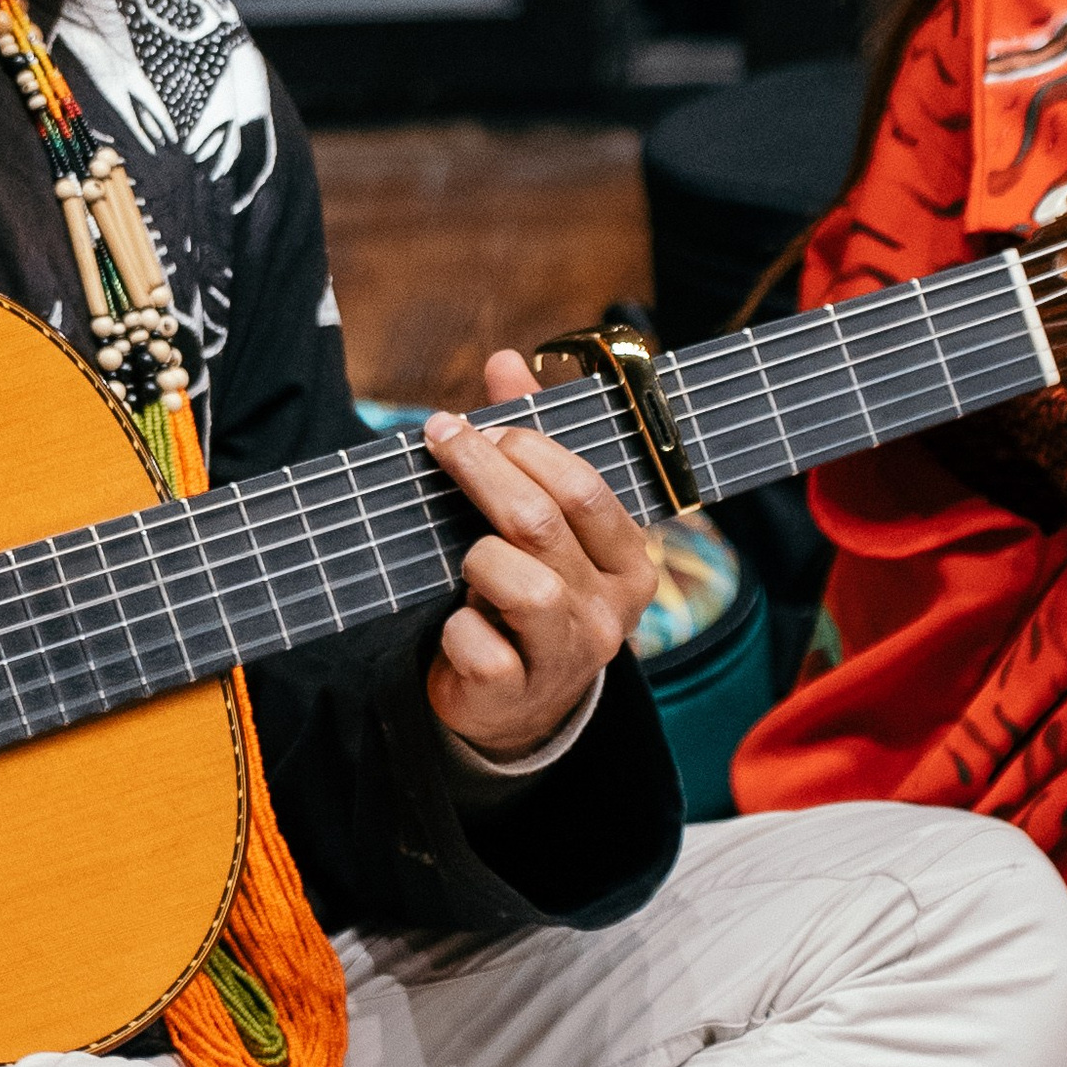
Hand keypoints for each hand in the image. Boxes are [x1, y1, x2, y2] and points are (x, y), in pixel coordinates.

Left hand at [420, 349, 657, 759]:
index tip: (465, 423)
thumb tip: (507, 360)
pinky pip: (480, 648)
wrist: (517, 706)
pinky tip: (457, 627)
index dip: (523, 444)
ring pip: (520, 584)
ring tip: (465, 560)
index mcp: (627, 561)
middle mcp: (610, 610)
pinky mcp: (520, 695)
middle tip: (439, 439)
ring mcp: (569, 656)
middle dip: (481, 470)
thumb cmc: (526, 594)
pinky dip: (457, 629)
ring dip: (476, 559)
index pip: (584, 488)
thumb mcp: (540, 525)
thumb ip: (529, 443)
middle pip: (541, 523)